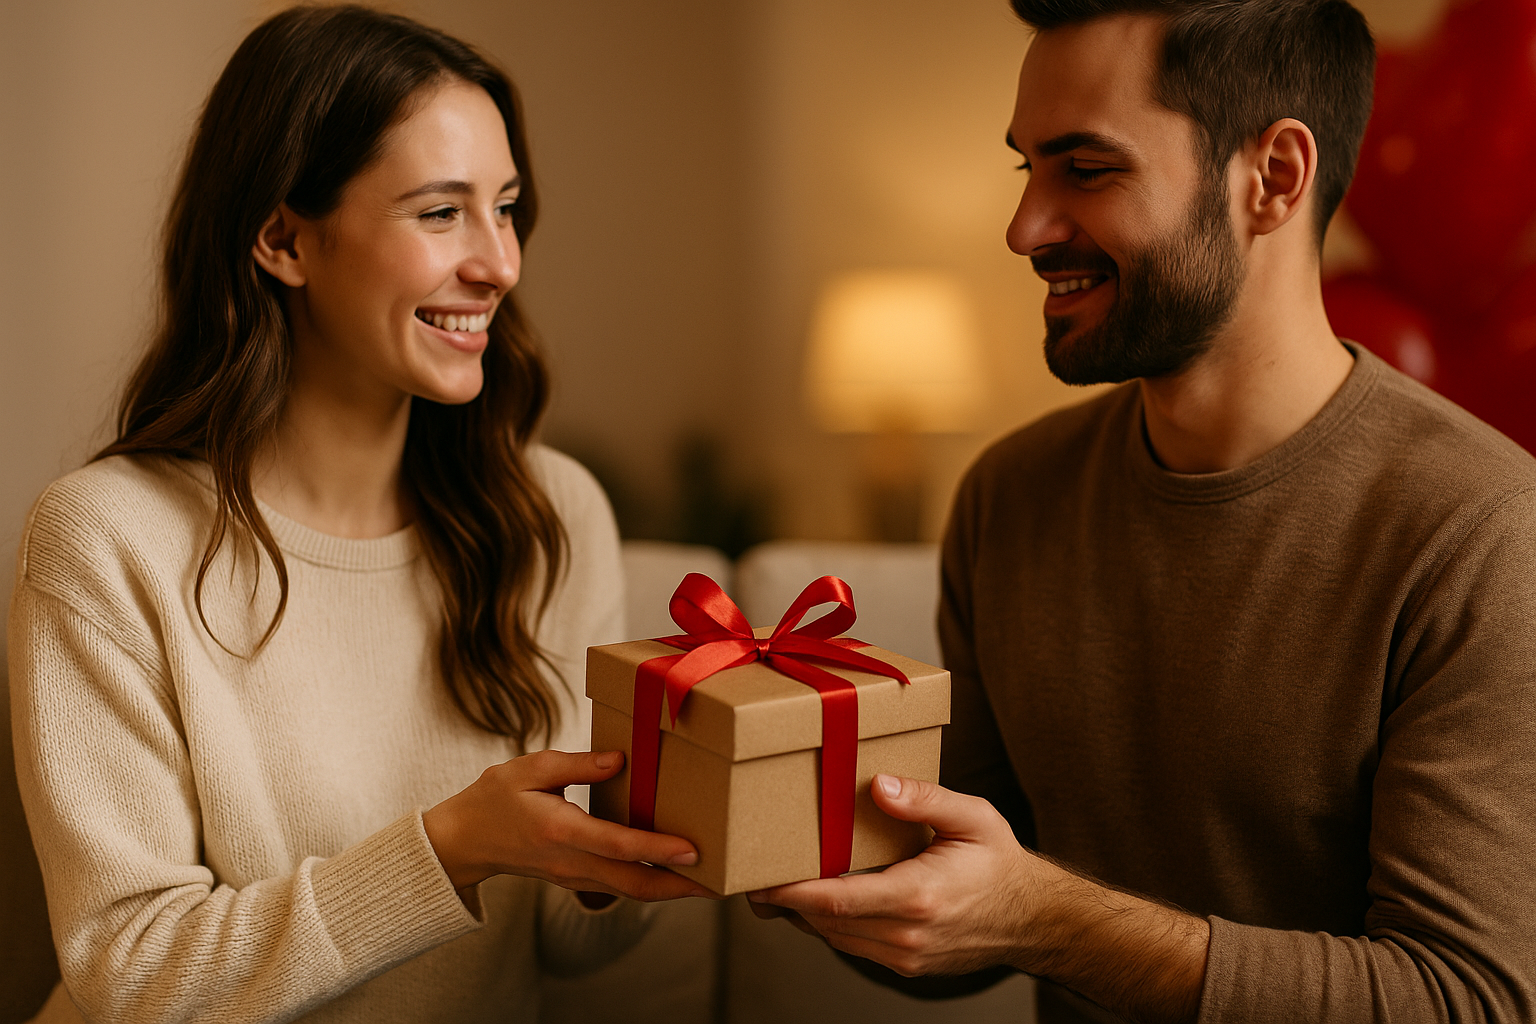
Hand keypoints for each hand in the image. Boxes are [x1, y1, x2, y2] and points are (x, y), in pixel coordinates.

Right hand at [423, 749, 714, 901]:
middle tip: (721, 882)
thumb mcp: (530, 769)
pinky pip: (621, 888)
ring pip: (631, 892)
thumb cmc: (495, 798)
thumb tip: (621, 760)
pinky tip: (676, 876)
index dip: (657, 848)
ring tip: (710, 883)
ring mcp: (575, 876)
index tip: (693, 850)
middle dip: (680, 886)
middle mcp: (572, 862)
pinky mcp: (578, 879)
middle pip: (634, 883)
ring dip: (672, 891)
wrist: (464, 841)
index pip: (617, 845)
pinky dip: (652, 886)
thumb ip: (577, 764)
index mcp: (561, 831)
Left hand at [749, 773, 1038, 975]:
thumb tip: (879, 784)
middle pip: (825, 923)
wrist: (1034, 919)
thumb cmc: (1001, 863)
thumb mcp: (973, 817)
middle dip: (785, 901)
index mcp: (919, 896)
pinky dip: (829, 925)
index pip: (837, 900)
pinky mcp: (906, 965)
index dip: (791, 892)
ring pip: (834, 939)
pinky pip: (853, 946)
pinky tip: (816, 900)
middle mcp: (907, 934)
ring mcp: (906, 956)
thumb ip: (925, 799)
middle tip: (750, 876)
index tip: (759, 879)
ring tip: (773, 886)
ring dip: (803, 915)